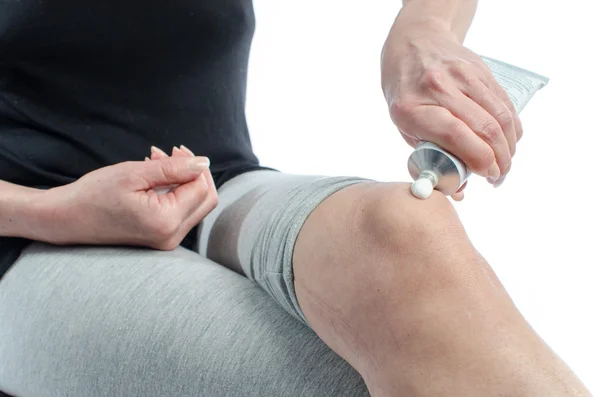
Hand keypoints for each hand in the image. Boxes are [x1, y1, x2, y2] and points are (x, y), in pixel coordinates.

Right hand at [40, 153, 216, 249]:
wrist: (67, 219)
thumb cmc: (94, 194)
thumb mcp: (135, 174)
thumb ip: (174, 168)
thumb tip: (204, 162)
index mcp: (166, 222)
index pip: (201, 189)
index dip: (194, 166)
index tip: (174, 149)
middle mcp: (171, 236)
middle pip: (205, 200)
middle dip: (193, 173)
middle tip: (170, 153)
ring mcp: (167, 240)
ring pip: (195, 205)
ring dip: (183, 181)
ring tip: (156, 161)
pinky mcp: (162, 238)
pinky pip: (181, 212)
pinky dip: (175, 192)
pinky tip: (155, 177)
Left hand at [382, 18, 521, 198]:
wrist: (413, 44)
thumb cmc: (406, 94)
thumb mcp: (404, 127)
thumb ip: (429, 158)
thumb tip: (459, 191)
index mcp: (411, 108)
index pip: (454, 135)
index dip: (478, 160)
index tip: (486, 176)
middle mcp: (437, 88)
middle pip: (484, 128)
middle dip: (499, 160)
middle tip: (498, 176)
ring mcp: (461, 75)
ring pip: (500, 116)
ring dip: (509, 147)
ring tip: (504, 164)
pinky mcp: (480, 69)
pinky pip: (504, 103)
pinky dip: (511, 128)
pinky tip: (508, 142)